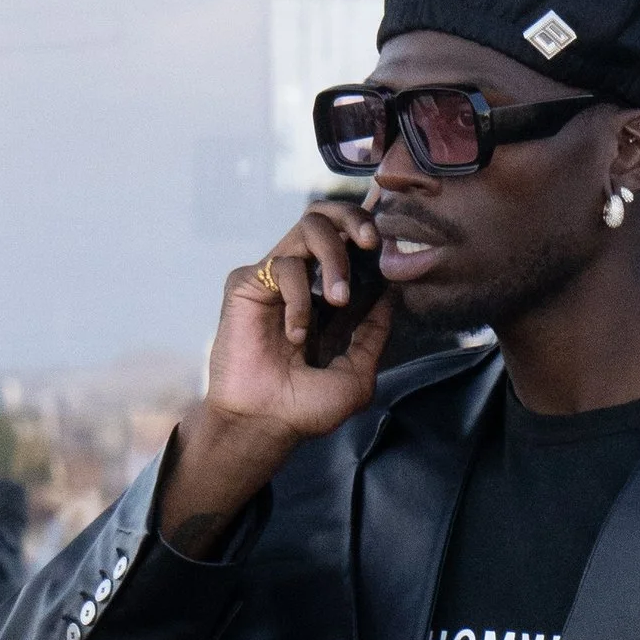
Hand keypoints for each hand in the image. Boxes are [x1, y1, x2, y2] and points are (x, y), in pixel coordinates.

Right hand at [159, 203, 394, 543]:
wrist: (264, 424)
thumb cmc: (306, 407)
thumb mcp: (358, 373)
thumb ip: (374, 333)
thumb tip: (391, 293)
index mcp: (326, 295)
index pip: (348, 241)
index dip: (368, 229)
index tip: (387, 244)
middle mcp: (302, 280)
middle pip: (327, 215)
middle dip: (355, 219)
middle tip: (370, 243)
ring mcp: (274, 279)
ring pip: (308, 227)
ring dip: (334, 259)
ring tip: (339, 299)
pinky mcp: (247, 283)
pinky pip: (284, 266)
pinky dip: (300, 299)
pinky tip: (296, 334)